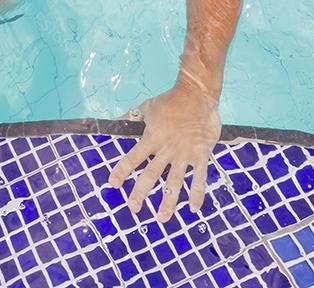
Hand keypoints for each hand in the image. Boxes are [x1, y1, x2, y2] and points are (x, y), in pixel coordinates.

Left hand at [107, 84, 220, 221]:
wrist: (197, 95)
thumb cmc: (171, 100)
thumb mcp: (148, 107)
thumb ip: (132, 116)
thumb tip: (115, 119)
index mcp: (152, 138)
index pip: (132, 158)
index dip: (121, 171)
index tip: (112, 184)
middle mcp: (166, 149)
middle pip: (151, 175)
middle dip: (140, 193)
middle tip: (133, 209)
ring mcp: (184, 154)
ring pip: (174, 182)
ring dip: (168, 201)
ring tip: (162, 218)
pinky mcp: (201, 155)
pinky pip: (199, 177)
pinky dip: (197, 193)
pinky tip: (193, 208)